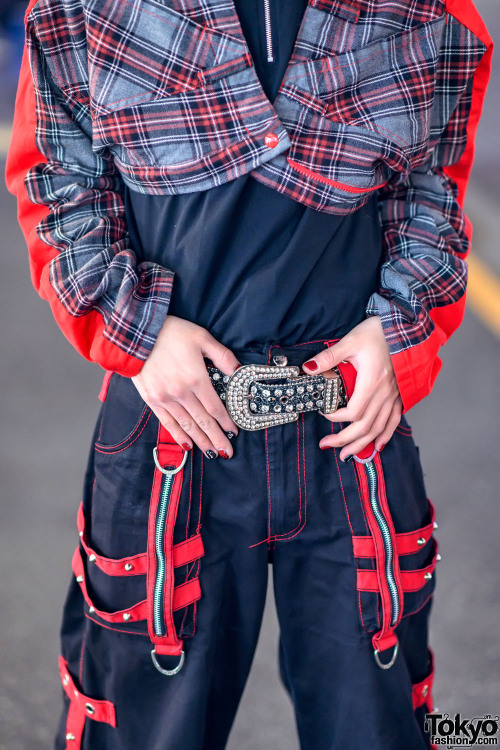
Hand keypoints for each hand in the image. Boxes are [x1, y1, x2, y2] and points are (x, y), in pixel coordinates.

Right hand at [132, 316, 240, 457]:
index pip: (215, 408)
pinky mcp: (152, 399)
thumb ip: (222, 356)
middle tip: (227, 452)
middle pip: (203, 421)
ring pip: (187, 425)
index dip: (226, 422)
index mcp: (196, 379)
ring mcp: (165, 398)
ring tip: (212, 453)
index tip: (234, 432)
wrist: (137, 334)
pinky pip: (168, 422)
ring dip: (201, 441)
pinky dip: (178, 435)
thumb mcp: (202, 337)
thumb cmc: (171, 332)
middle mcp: (181, 393)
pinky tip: (187, 444)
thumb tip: (239, 371)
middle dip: (217, 438)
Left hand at [302, 316, 402, 459]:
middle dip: (344, 440)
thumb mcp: (349, 341)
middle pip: (365, 426)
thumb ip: (328, 358)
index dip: (336, 418)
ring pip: (379, 428)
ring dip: (362, 444)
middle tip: (326, 446)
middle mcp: (385, 393)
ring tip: (347, 455)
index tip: (323, 414)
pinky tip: (378, 446)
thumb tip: (307, 368)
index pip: (353, 412)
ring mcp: (394, 395)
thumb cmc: (378, 332)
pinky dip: (386, 435)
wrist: (404, 326)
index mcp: (372, 382)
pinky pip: (394, 420)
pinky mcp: (400, 394)